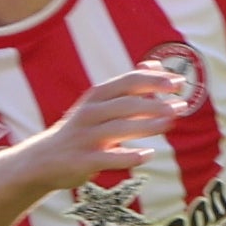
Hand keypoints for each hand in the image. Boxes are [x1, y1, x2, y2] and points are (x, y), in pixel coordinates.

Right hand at [16, 67, 189, 191]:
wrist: (44, 158)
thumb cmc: (82, 128)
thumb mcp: (100, 103)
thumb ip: (128, 86)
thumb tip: (154, 64)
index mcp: (97, 96)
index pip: (128, 82)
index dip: (154, 80)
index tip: (179, 82)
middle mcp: (90, 113)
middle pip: (126, 104)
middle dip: (155, 103)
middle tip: (181, 105)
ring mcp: (86, 137)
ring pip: (119, 128)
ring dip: (147, 125)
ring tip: (170, 123)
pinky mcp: (83, 161)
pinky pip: (109, 158)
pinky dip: (129, 156)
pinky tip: (148, 154)